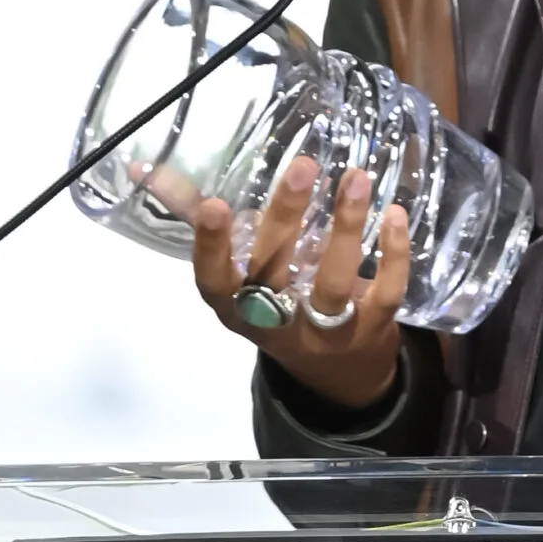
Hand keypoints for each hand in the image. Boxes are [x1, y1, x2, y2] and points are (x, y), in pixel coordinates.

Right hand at [165, 153, 410, 411]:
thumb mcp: (241, 277)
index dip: (211, 248)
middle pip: (275, 272)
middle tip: (302, 166)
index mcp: (237, 309)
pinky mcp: (373, 327)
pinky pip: (385, 291)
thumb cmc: (280, 307)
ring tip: (355, 177)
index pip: (215, 283)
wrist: (341, 375)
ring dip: (345, 227)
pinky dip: (392, 253)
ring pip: (333, 281)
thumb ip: (207, 226)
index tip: (214, 204)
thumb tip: (149, 168)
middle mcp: (278, 323)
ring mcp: (327, 330)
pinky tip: (393, 213)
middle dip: (286, 217)